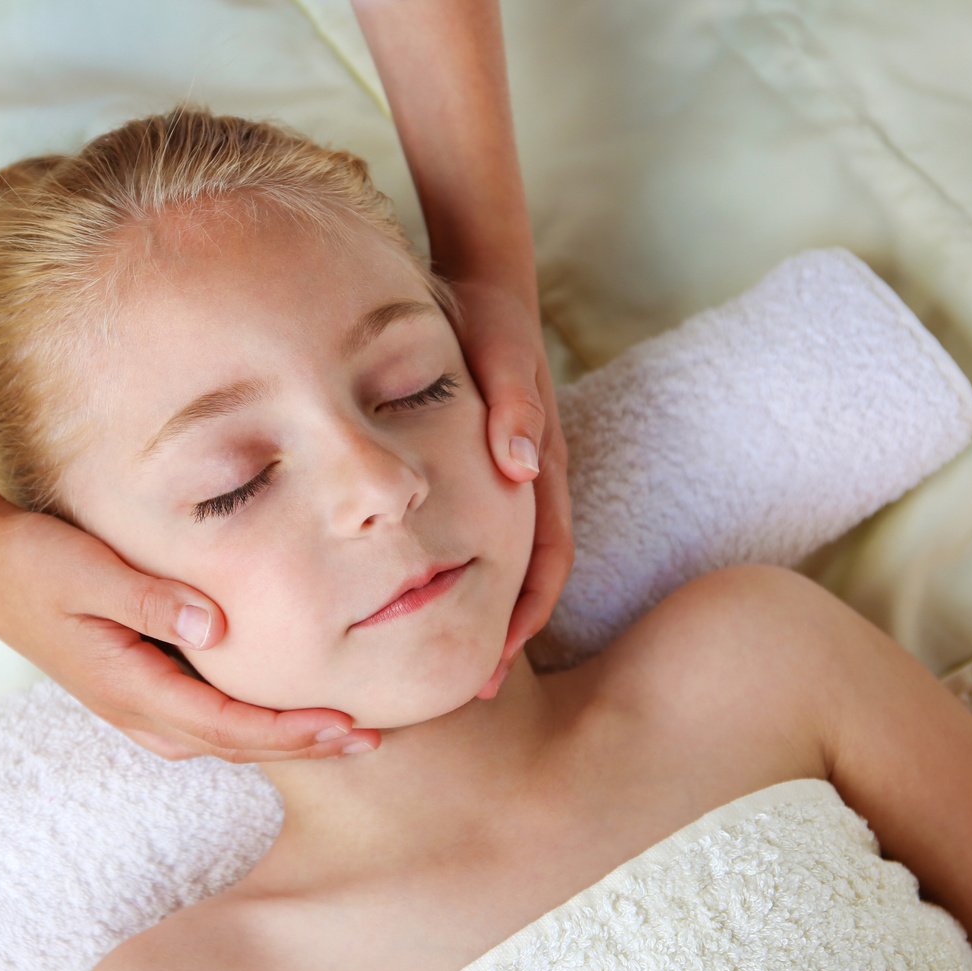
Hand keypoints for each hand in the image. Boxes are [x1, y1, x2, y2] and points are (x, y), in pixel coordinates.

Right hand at [0, 300, 377, 765]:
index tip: (347, 726)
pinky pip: (199, 721)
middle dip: (301, 746)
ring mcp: (128, 702)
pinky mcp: (128, 685)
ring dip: (277, 741)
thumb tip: (215, 626)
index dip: (291, 731)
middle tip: (370, 740)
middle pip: (232, 744)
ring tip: (338, 734)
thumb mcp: (85, 568)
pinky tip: (272, 712)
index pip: (227, 723)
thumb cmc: (30, 558)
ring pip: (216, 739)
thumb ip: (149, 596)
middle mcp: (132, 707)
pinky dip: (245, 725)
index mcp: (128, 684)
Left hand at [448, 281, 574, 699]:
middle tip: (470, 688)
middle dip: (505, 633)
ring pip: (505, 562)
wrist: (486, 282)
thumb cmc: (492, 321)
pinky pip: (482, 536)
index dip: (525, 616)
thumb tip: (518, 468)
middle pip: (530, 577)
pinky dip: (466, 573)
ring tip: (447, 659)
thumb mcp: (503, 353)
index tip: (492, 664)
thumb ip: (514, 404)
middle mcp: (531, 482)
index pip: (547, 560)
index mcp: (540, 467)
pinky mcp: (485, 469)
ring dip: (485, 611)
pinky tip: (424, 594)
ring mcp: (511, 479)